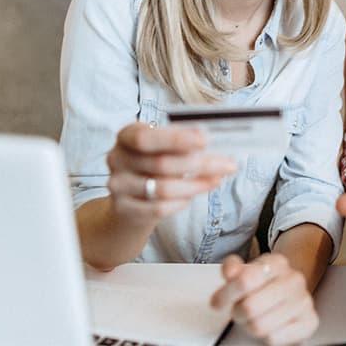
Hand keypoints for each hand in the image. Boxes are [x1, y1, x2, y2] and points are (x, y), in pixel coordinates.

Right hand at [105, 122, 236, 222]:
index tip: (205, 140)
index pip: (146, 138)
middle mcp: (117, 159)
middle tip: (228, 165)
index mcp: (127, 136)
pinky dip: (181, 202)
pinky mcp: (124, 209)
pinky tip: (193, 195)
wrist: (131, 200)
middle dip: (200, 165)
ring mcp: (118, 186)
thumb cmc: (153, 165)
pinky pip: (158, 208)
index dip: (175, 139)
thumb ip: (182, 141)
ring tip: (216, 180)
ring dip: (196, 185)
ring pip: (163, 189)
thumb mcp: (163, 146)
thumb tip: (208, 139)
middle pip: (161, 164)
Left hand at [210, 253, 317, 345]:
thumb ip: (232, 268)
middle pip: (250, 307)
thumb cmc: (263, 287)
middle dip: (238, 312)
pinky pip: (274, 338)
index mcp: (277, 263)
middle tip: (239, 311)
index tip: (218, 302)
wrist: (289, 298)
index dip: (226, 294)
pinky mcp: (309, 322)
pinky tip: (270, 326)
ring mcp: (304, 301)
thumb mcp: (244, 272)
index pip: (245, 279)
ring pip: (260, 326)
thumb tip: (229, 272)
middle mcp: (294, 279)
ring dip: (250, 326)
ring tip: (254, 319)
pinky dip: (266, 336)